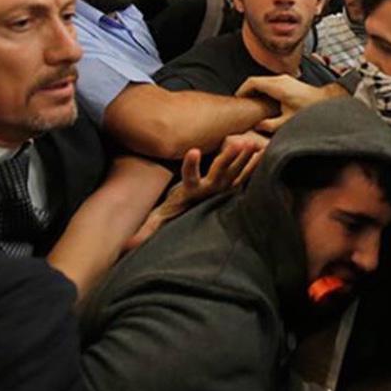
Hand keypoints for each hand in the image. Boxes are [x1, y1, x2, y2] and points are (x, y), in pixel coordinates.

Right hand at [125, 133, 266, 248]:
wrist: (200, 220)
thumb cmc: (177, 212)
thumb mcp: (161, 218)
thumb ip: (147, 229)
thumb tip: (127, 246)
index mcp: (193, 193)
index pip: (190, 178)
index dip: (191, 165)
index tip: (193, 150)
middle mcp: (211, 191)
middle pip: (220, 172)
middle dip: (228, 158)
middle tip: (238, 144)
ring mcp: (224, 188)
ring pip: (235, 171)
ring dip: (244, 157)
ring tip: (252, 143)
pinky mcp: (233, 185)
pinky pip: (245, 173)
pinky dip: (253, 162)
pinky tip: (262, 149)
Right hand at [235, 75, 332, 133]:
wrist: (325, 101)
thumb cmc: (309, 110)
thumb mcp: (288, 122)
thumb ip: (270, 125)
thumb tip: (256, 126)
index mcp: (278, 86)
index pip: (252, 82)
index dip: (241, 91)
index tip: (236, 100)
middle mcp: (280, 79)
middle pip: (255, 81)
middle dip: (246, 91)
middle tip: (240, 104)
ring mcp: (284, 79)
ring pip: (262, 81)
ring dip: (254, 91)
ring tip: (249, 104)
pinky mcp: (288, 81)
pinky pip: (269, 83)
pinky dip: (262, 90)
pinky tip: (262, 102)